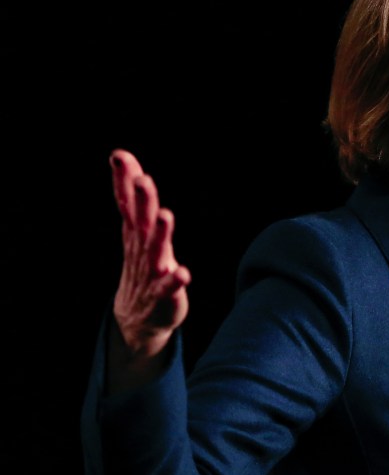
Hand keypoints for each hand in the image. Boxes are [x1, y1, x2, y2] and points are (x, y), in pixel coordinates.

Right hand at [107, 149, 190, 390]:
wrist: (138, 319)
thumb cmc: (143, 266)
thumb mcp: (138, 232)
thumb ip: (135, 200)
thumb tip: (130, 165)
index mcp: (136, 232)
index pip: (127, 202)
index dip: (124, 179)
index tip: (119, 156)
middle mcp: (141, 249)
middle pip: (141, 221)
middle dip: (143, 201)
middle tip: (144, 180)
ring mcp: (151, 273)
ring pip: (155, 251)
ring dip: (161, 234)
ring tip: (165, 216)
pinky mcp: (164, 295)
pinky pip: (169, 287)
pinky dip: (175, 280)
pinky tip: (182, 273)